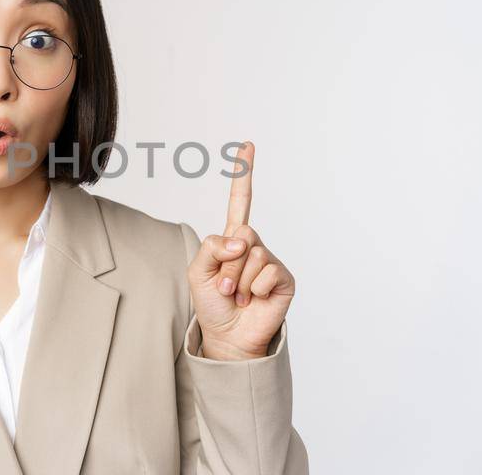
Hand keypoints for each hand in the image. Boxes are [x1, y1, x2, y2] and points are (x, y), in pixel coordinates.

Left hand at [187, 142, 295, 360]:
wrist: (227, 337)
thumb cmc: (212, 304)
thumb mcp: (198, 271)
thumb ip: (212, 247)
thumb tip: (243, 239)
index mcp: (232, 239)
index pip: (240, 202)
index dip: (244, 174)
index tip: (247, 145)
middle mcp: (254, 245)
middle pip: (242, 233)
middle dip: (227, 263)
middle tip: (224, 287)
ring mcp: (270, 261)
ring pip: (253, 254)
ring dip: (238, 281)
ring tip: (238, 297)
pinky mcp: (284, 278)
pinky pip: (267, 272)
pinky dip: (254, 290)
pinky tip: (254, 301)